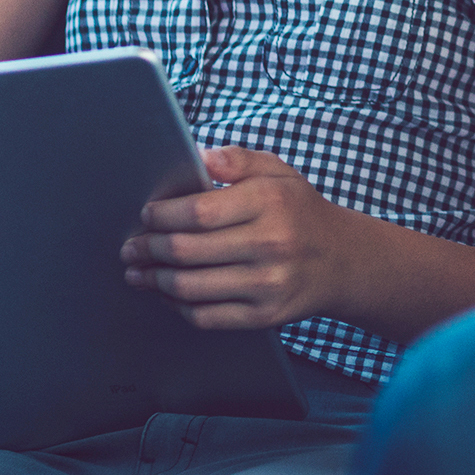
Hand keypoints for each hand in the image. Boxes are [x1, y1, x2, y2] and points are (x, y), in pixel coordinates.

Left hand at [121, 145, 365, 329]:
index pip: (198, 212)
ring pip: (189, 287)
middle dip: (148, 250)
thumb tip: (196, 157)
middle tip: (131, 248)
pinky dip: (177, 306)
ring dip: (154, 281)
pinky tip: (167, 294)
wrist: (344, 261)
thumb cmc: (300, 211)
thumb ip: (237, 159)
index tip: (146, 216)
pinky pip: (206, 316)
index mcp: (270, 201)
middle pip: (187, 251)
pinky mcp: (265, 316)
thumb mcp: (279, 172)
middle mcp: (271, 243)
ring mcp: (268, 283)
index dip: (162, 216)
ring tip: (139, 273)